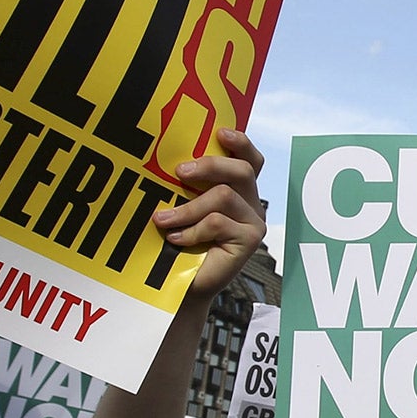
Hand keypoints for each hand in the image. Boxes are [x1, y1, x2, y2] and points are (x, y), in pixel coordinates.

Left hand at [153, 130, 266, 300]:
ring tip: (163, 219)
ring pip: (224, 196)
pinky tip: (175, 239)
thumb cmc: (179, 243)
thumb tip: (171, 160)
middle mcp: (251, 204)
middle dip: (209, 165)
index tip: (220, 132)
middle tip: (179, 172)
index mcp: (239, 190)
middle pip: (241, 170)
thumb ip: (187, 186)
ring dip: (188, 207)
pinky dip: (191, 230)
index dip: (240, 143)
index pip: (249, 159)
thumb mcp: (182, 206)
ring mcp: (253, 223)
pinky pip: (218, 222)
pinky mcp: (249, 241)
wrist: (181, 285)